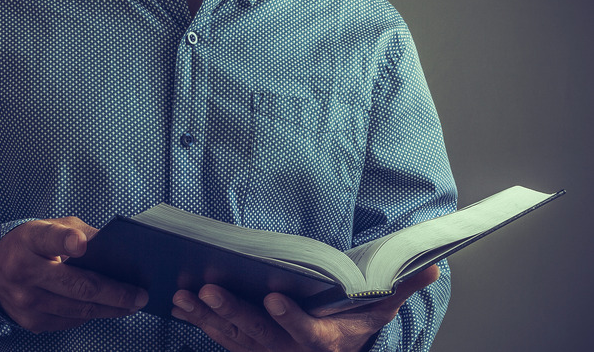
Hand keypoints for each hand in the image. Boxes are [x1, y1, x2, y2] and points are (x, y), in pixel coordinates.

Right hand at [0, 217, 148, 332]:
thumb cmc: (32, 244)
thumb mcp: (51, 226)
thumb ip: (80, 233)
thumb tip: (118, 250)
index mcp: (29, 241)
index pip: (49, 239)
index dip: (65, 241)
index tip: (80, 244)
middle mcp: (23, 273)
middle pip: (77, 286)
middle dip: (114, 293)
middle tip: (140, 295)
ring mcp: (25, 302)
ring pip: (78, 310)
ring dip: (110, 309)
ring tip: (132, 304)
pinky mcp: (30, 322)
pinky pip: (70, 320)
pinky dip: (92, 314)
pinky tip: (108, 309)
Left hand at [171, 264, 439, 351]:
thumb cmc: (352, 329)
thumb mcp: (378, 313)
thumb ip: (399, 289)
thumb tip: (432, 267)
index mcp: (322, 343)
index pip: (304, 333)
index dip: (289, 318)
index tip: (273, 297)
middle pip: (258, 333)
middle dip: (233, 311)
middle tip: (209, 288)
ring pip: (232, 335)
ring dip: (207, 315)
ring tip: (183, 293)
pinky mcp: (245, 348)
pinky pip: (219, 335)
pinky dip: (199, 321)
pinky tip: (178, 303)